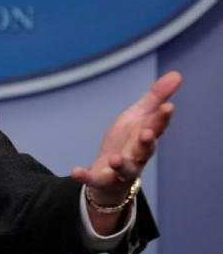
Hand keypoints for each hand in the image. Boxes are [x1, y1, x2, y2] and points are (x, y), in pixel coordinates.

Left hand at [70, 71, 180, 228]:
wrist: (112, 174)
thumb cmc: (128, 142)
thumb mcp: (139, 117)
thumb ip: (155, 98)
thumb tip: (177, 74)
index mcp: (145, 137)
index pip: (156, 127)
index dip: (162, 118)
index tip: (168, 106)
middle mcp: (137, 155)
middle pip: (144, 150)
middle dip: (147, 142)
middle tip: (147, 133)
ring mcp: (120, 170)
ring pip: (125, 169)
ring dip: (121, 164)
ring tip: (115, 159)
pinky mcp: (102, 179)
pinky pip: (94, 179)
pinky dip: (85, 176)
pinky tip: (75, 171)